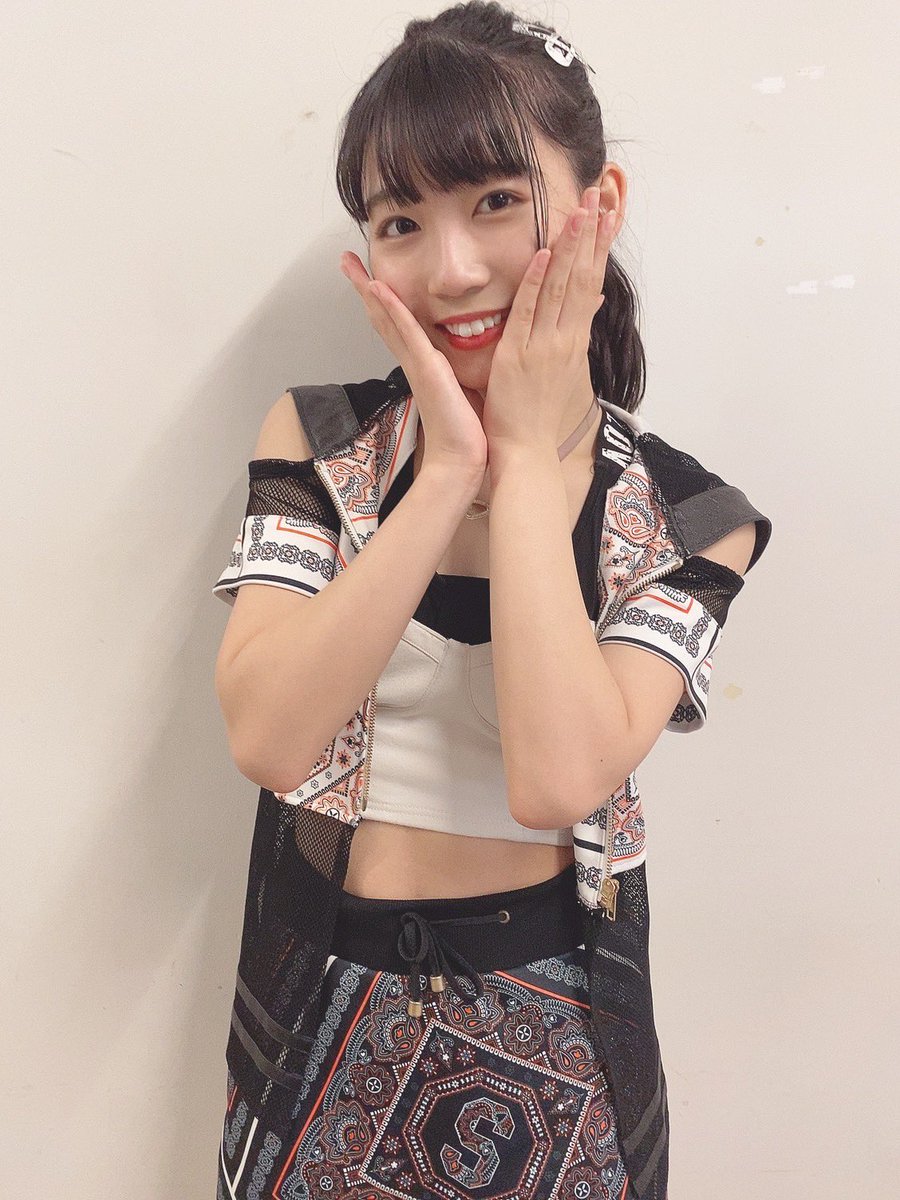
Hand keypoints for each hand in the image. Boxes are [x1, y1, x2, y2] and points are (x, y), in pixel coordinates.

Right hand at [339, 252, 487, 478]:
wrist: (461, 459)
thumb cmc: (465, 432)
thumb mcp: (461, 390)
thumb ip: (455, 373)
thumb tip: (462, 364)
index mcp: (422, 365)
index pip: (397, 325)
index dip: (382, 300)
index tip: (370, 277)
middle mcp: (413, 361)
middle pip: (382, 317)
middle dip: (363, 287)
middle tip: (346, 261)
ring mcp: (416, 363)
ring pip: (387, 318)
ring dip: (369, 289)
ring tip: (351, 264)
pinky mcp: (425, 368)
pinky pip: (405, 332)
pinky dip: (391, 309)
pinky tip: (378, 288)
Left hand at [481, 186, 616, 456]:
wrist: (526, 451)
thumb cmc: (538, 413)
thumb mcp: (563, 368)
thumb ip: (574, 331)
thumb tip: (590, 302)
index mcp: (573, 339)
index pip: (590, 282)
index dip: (599, 245)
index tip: (608, 211)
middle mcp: (565, 339)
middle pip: (583, 276)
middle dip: (592, 233)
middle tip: (600, 192)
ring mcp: (544, 346)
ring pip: (561, 288)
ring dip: (572, 246)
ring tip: (582, 208)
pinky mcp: (519, 356)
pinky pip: (528, 313)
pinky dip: (536, 283)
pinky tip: (544, 253)